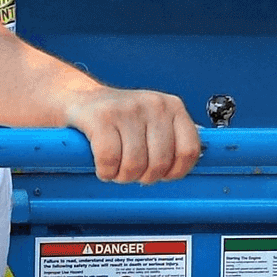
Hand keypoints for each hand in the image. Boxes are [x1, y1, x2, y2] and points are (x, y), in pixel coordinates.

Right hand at [63, 86, 202, 182]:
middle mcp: (153, 104)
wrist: (80, 100)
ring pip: (134, 165)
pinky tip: (103, 166)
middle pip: (160, 163)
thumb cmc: (120, 119)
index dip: (175, 172)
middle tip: (132, 172)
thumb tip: (195, 166)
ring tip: (116, 169)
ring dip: (122, 176)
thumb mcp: (154, 122)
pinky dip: (105, 172)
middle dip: (144, 177)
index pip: (189, 150)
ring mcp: (127, 109)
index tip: (162, 175)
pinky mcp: (101, 117)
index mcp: (172, 106)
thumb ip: (174, 140)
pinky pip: (109, 160)